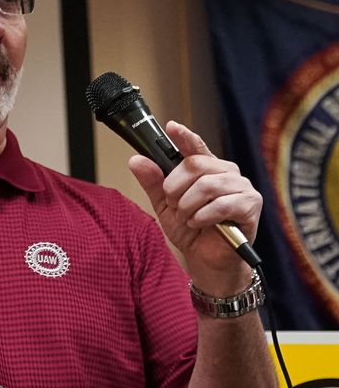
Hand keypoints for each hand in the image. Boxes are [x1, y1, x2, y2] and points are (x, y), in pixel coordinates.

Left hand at [126, 121, 262, 294]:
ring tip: (189, 218)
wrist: (206, 260)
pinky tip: (201, 224)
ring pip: (207, 185)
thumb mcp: (165, 206)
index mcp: (206, 170)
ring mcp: (242, 187)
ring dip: (189, 205)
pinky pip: (222, 204)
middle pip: (196, 165)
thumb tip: (137, 160)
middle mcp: (226, 173)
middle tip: (175, 205)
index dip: (184, 136)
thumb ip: (153, 183)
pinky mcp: (250, 205)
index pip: (195, 148)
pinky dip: (203, 216)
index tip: (171, 127)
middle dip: (176, 188)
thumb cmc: (191, 230)